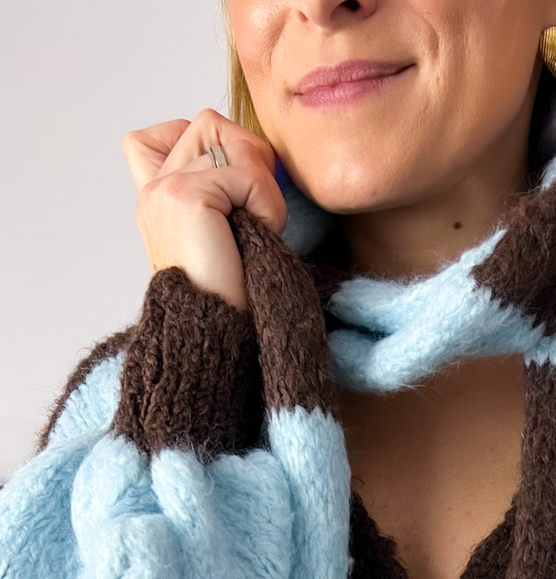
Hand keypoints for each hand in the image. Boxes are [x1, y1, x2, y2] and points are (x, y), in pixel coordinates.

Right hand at [123, 109, 286, 311]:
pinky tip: (256, 238)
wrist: (217, 340)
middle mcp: (152, 189)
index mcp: (154, 198)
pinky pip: (249, 175)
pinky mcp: (184, 195)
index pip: (165, 133)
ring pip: (233, 142)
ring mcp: (163, 189)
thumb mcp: (224, 231)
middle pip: (209, 124)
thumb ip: (222, 187)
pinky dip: (266, 205)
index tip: (227, 198)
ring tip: (252, 232)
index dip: (207, 146)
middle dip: (247, 161)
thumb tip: (259, 152)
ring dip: (260, 187)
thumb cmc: (232, 297)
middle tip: (253, 217)